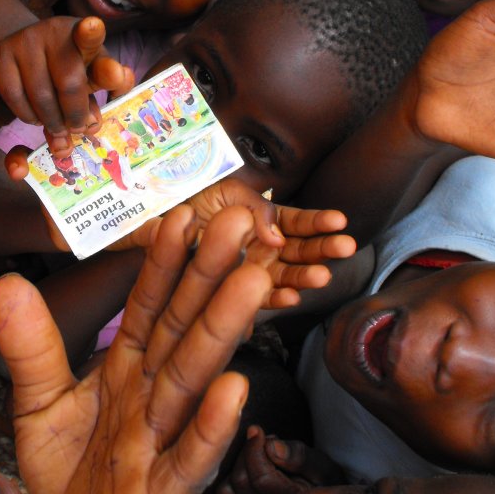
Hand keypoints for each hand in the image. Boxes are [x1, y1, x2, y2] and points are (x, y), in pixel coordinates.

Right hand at [0, 15, 133, 152]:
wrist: (23, 44)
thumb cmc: (68, 64)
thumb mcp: (90, 71)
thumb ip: (99, 98)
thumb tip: (92, 125)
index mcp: (84, 35)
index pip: (90, 35)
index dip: (92, 32)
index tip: (93, 26)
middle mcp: (54, 31)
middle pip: (68, 83)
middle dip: (75, 115)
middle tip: (77, 129)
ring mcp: (25, 40)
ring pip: (41, 96)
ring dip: (52, 122)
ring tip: (58, 128)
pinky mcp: (1, 54)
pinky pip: (15, 98)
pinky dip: (28, 116)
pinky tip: (36, 118)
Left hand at [0, 205, 270, 493]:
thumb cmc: (66, 472)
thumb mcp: (36, 402)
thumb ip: (28, 346)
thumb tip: (6, 282)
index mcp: (127, 368)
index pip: (148, 306)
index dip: (164, 262)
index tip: (181, 214)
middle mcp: (154, 396)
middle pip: (184, 329)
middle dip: (212, 275)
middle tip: (243, 221)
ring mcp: (162, 443)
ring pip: (195, 380)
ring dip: (223, 332)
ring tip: (253, 283)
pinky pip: (189, 458)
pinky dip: (210, 427)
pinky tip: (235, 390)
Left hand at [111, 177, 356, 308]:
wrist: (148, 224)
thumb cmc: (187, 203)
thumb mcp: (225, 195)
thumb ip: (253, 210)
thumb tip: (277, 235)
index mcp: (259, 218)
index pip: (295, 220)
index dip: (317, 222)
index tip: (340, 221)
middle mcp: (258, 245)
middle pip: (297, 249)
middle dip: (322, 249)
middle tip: (346, 248)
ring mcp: (246, 270)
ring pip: (282, 275)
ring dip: (304, 276)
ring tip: (323, 277)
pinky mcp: (229, 294)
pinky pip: (255, 299)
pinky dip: (273, 298)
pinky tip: (289, 298)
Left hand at [210, 427, 337, 493]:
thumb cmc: (326, 486)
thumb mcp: (323, 467)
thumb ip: (299, 456)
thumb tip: (270, 446)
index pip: (260, 476)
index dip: (254, 448)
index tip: (258, 431)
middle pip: (240, 482)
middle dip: (246, 454)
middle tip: (260, 443)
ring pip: (226, 493)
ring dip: (235, 470)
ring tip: (255, 463)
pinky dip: (226, 491)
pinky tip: (245, 483)